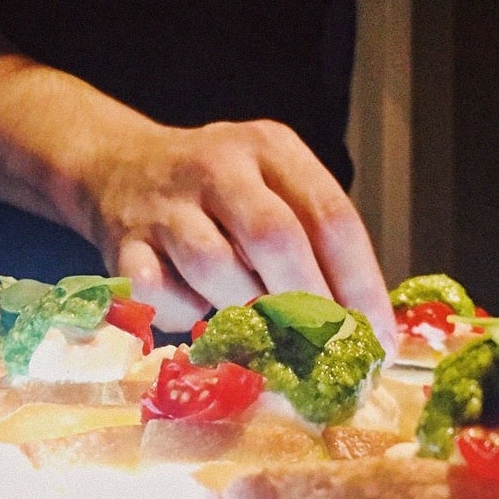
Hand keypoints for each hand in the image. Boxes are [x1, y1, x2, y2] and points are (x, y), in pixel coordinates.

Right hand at [79, 118, 396, 348]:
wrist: (120, 167)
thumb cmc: (218, 194)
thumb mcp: (272, 188)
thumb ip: (312, 241)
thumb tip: (363, 328)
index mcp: (271, 149)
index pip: (330, 216)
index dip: (361, 284)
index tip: (378, 339)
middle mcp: (219, 165)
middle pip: (275, 237)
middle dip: (308, 304)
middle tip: (326, 350)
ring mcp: (166, 202)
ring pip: (215, 265)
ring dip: (242, 308)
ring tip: (254, 322)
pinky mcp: (122, 241)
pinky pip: (156, 291)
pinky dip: (181, 313)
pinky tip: (192, 311)